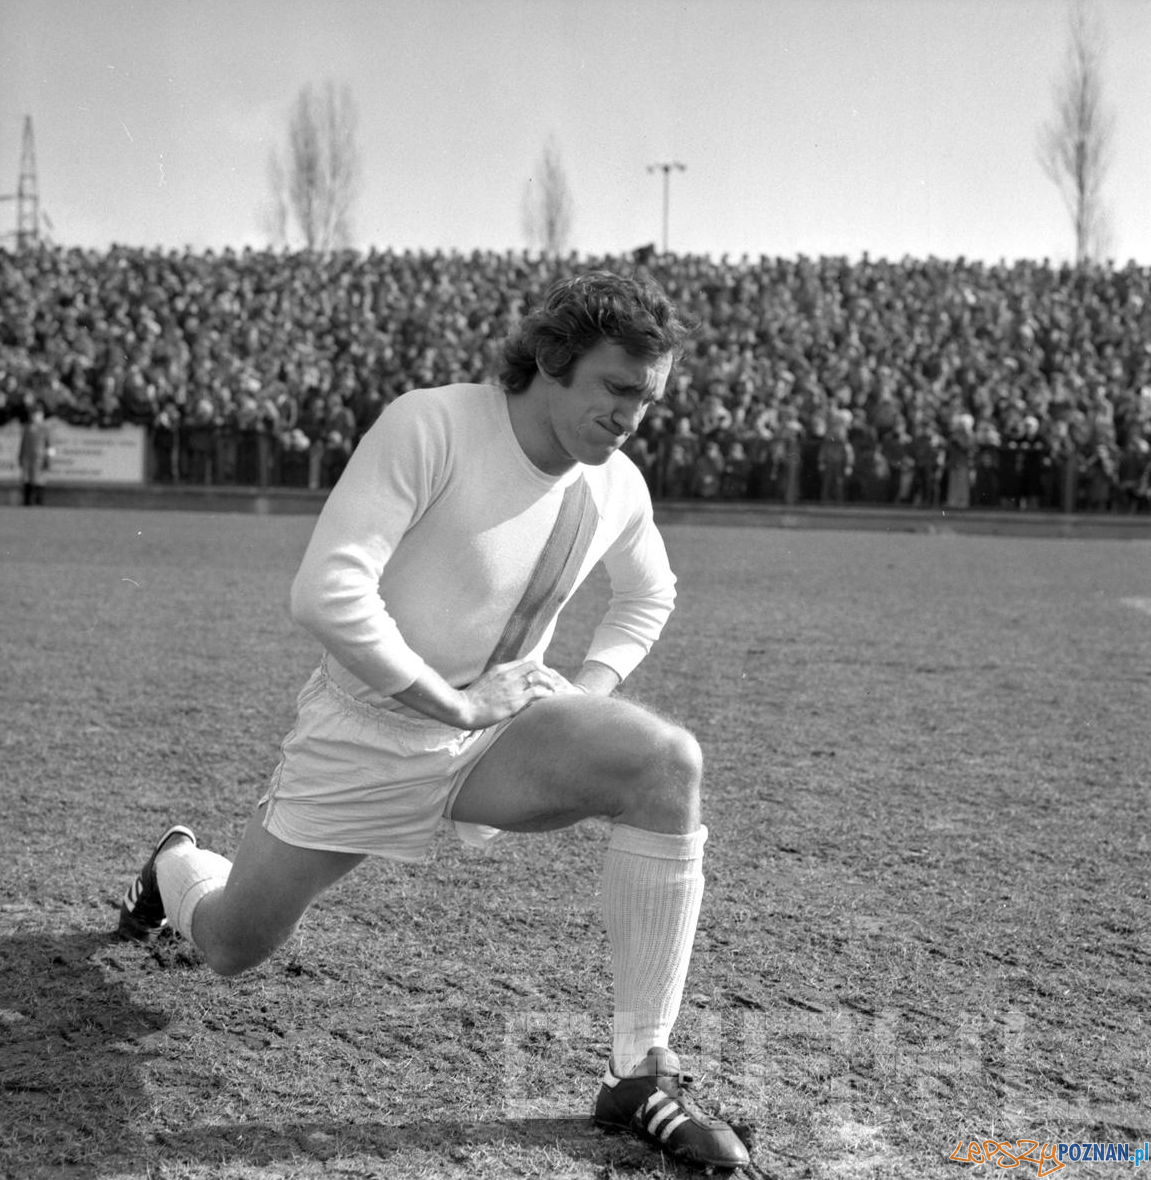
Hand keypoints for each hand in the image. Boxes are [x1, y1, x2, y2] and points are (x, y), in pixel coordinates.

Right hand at [457, 658, 574, 728]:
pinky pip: (536, 693)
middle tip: (553, 680)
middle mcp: (508, 675)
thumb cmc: (471, 701)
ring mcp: (512, 687)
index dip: (538, 666)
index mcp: (500, 669)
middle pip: (535, 665)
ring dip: (549, 683)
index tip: (544, 673)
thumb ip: (499, 681)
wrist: (462, 709)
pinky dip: (546, 694)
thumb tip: (508, 685)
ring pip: (539, 677)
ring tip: (554, 690)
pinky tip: (549, 698)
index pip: (525, 661)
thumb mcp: (485, 683)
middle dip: (547, 672)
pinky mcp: (514, 701)